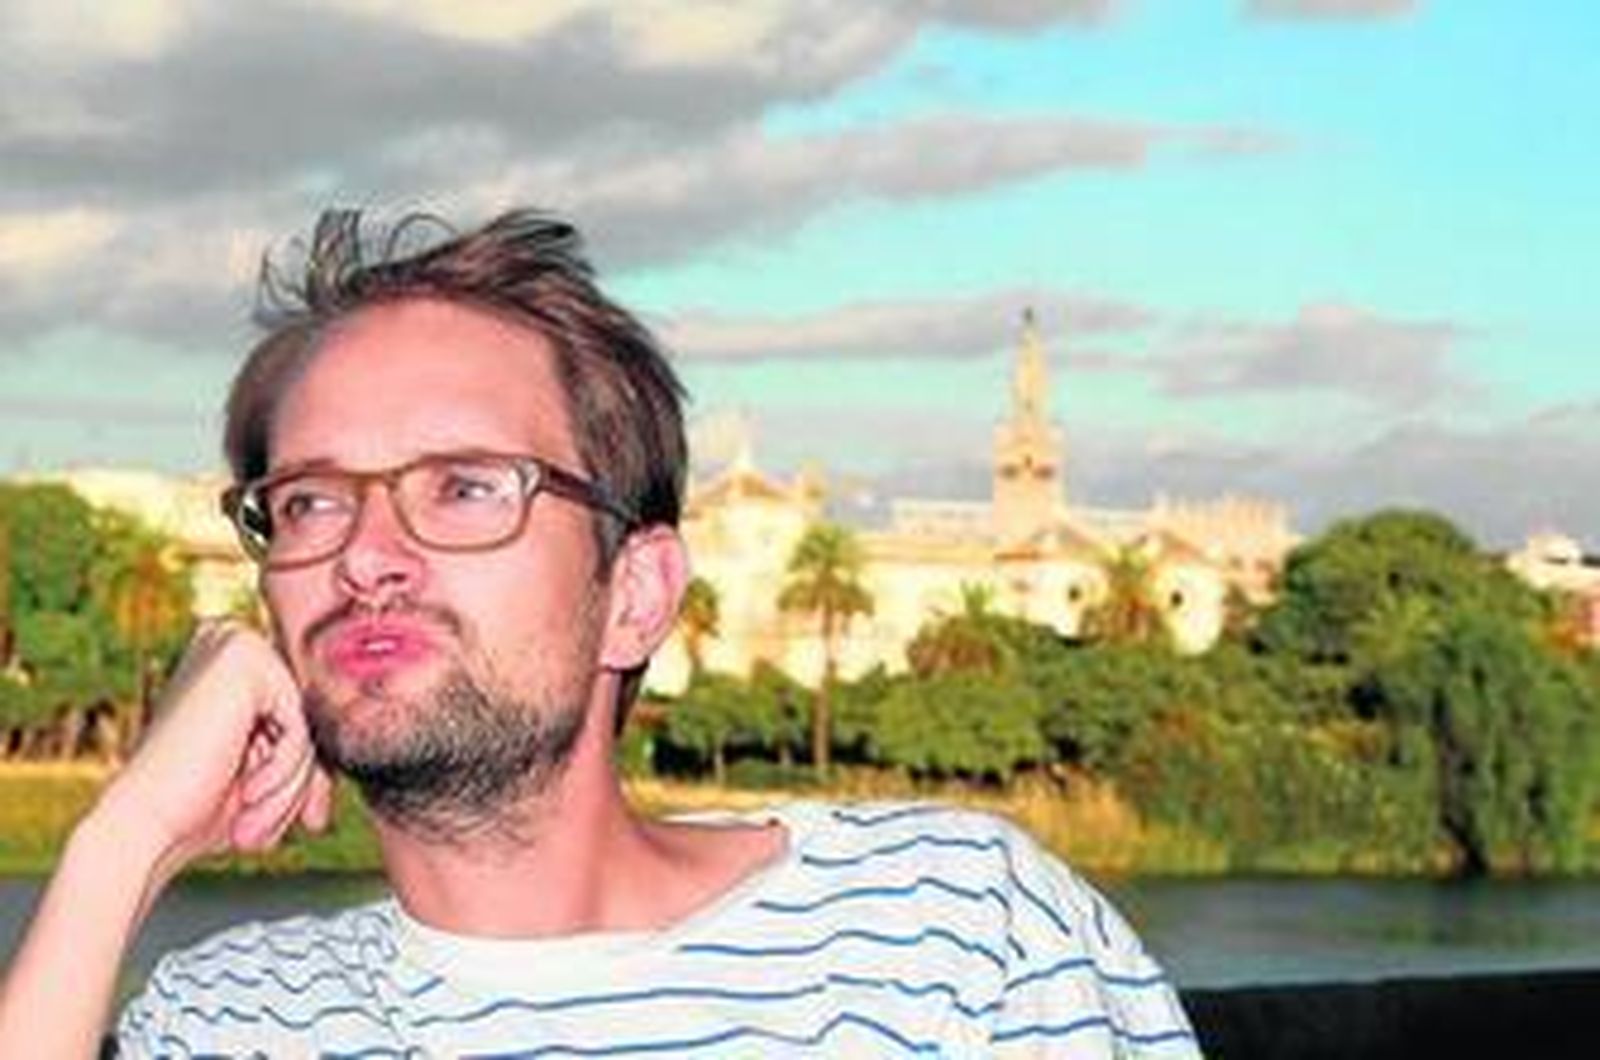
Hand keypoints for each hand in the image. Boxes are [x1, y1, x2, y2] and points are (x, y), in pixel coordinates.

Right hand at [96, 620, 333, 880]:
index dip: (312, 771)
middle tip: (306, 823)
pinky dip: (284, 769)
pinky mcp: (243, 658)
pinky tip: (248, 794)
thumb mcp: (269, 770)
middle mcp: (232, 637)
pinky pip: (300, 723)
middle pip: (310, 714)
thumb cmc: (199, 806)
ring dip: (293, 782)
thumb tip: (365, 730)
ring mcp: (236, 640)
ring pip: (308, 720)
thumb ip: (309, 740)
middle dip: (307, 778)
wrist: (144, 827)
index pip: (305, 713)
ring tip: (256, 821)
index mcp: (234, 659)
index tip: (314, 818)